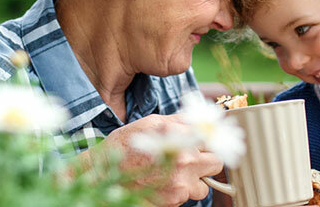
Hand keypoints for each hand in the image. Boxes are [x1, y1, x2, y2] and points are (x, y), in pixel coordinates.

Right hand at [100, 114, 224, 205]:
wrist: (103, 175)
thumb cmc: (125, 146)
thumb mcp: (152, 123)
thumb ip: (181, 121)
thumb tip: (201, 120)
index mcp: (182, 140)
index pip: (214, 140)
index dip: (208, 141)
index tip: (202, 143)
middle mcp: (185, 164)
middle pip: (216, 164)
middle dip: (205, 161)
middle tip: (190, 159)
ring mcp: (179, 187)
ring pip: (203, 187)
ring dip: (194, 181)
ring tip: (174, 173)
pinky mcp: (172, 202)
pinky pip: (186, 197)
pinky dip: (178, 192)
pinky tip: (162, 182)